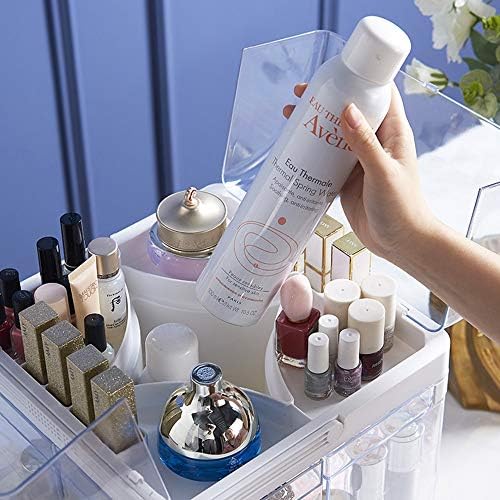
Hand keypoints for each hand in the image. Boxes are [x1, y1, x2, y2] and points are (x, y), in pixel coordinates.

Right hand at [284, 83, 436, 260]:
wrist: (399, 242)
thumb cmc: (401, 208)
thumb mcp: (382, 172)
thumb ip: (364, 143)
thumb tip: (346, 108)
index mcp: (392, 133)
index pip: (378, 94)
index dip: (358, 77)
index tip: (335, 70)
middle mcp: (374, 142)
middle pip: (349, 110)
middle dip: (326, 99)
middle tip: (301, 94)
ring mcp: (358, 160)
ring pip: (333, 134)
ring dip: (314, 124)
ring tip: (290, 115)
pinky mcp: (345, 178)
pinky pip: (326, 159)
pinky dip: (311, 151)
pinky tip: (294, 147)